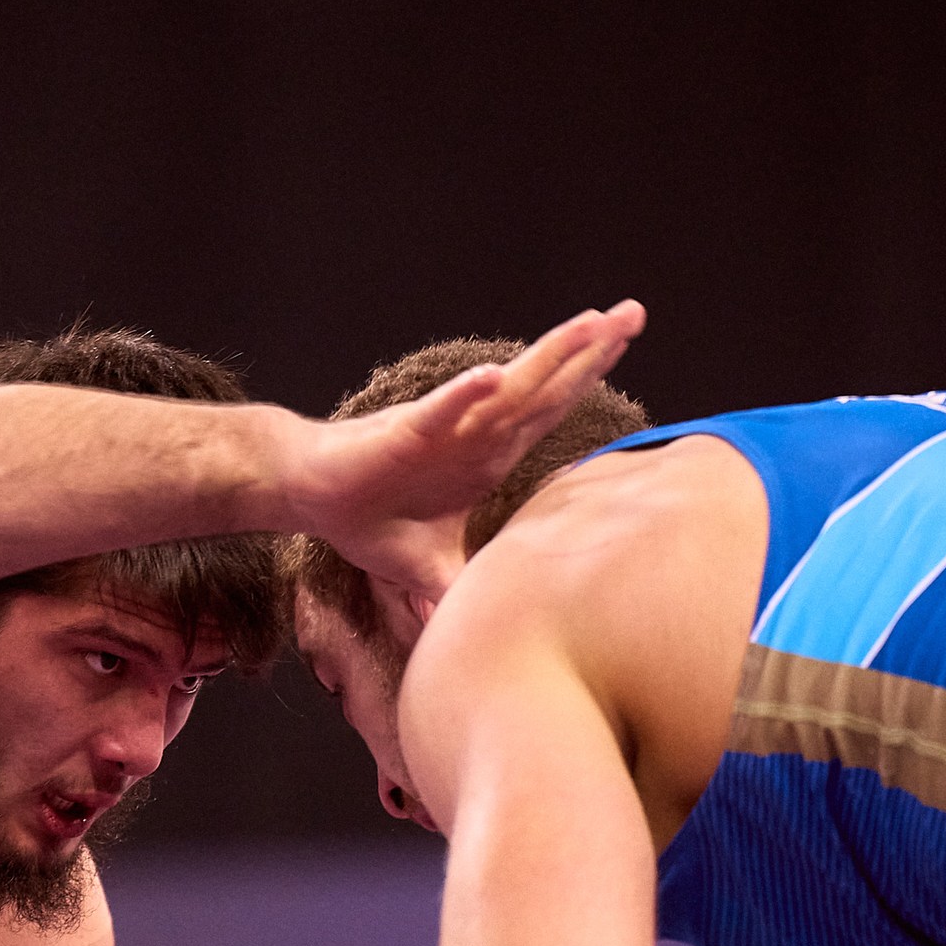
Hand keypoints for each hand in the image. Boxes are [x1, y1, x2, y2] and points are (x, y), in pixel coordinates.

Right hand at [289, 302, 644, 600]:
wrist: (311, 496)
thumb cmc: (370, 519)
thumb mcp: (431, 567)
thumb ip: (466, 589)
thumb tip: (493, 633)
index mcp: (488, 453)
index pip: (551, 409)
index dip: (589, 378)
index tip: (625, 345)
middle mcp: (476, 433)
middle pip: (546, 387)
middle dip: (591, 349)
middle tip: (633, 312)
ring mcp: (445, 430)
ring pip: (507, 388)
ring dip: (548, 356)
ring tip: (590, 323)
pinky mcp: (405, 434)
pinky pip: (440, 411)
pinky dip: (465, 393)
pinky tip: (493, 373)